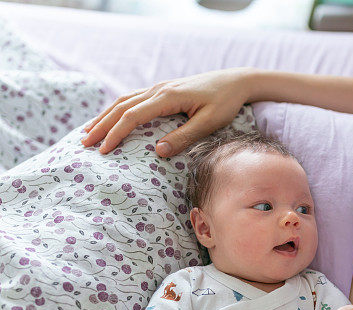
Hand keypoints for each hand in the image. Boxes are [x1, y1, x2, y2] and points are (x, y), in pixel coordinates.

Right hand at [81, 68, 253, 156]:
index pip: (132, 116)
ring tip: (88, 131)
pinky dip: (117, 109)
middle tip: (83, 143)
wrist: (235, 82)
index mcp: (167, 97)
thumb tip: (158, 152)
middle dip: (101, 125)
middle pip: (121, 107)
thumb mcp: (209, 123)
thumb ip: (184, 137)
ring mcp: (159, 88)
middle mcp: (158, 89)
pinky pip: (133, 99)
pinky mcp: (163, 90)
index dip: (115, 133)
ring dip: (104, 116)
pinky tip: (110, 119)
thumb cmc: (225, 103)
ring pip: (123, 101)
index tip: (103, 150)